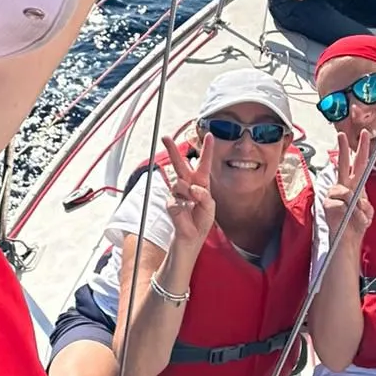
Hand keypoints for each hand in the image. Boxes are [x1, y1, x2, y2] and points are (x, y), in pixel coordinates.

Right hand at [158, 134, 215, 251]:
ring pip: (178, 182)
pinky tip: (185, 213)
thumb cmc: (201, 223)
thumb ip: (204, 196)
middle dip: (173, 151)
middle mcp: (188, 186)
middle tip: (165, 138)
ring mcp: (177, 194)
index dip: (206, 150)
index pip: (203, 165)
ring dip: (186, 192)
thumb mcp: (210, 209)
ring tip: (191, 204)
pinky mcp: (170, 204)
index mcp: (201, 185)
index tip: (210, 135)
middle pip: (180, 165)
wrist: (190, 240)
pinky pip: (176, 200)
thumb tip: (191, 188)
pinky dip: (182, 207)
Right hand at [324, 131, 374, 245]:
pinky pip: (341, 204)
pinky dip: (347, 212)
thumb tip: (354, 197)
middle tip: (342, 134)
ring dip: (354, 205)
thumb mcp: (368, 211)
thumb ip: (364, 202)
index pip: (359, 164)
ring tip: (354, 215)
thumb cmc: (356, 224)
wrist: (347, 240)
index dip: (362, 149)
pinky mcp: (327, 203)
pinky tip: (345, 218)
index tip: (363, 135)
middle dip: (344, 148)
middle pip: (343, 163)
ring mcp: (334, 194)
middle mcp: (344, 186)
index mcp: (356, 185)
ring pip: (346, 190)